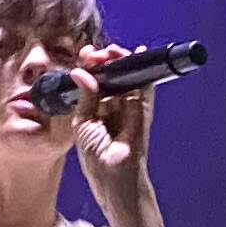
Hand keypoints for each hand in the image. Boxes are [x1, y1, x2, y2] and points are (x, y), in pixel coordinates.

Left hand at [68, 48, 158, 198]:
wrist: (113, 175)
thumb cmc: (95, 156)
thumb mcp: (82, 123)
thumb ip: (85, 97)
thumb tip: (81, 72)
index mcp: (94, 108)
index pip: (92, 80)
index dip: (89, 66)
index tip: (85, 55)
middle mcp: (111, 105)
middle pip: (109, 75)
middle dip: (104, 60)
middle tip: (97, 53)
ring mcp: (128, 106)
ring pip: (126, 77)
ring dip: (120, 61)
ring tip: (113, 51)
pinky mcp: (143, 109)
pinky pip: (144, 87)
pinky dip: (143, 70)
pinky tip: (140, 53)